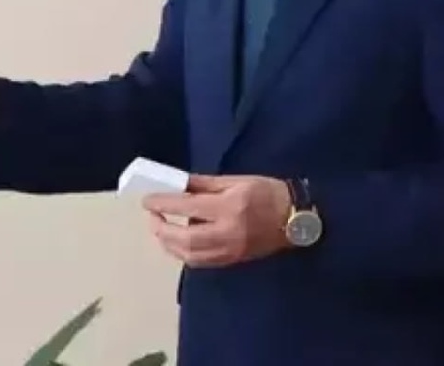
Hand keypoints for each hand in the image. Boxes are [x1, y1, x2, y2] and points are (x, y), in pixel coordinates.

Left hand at [142, 174, 291, 266]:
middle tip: (152, 217)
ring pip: (190, 255)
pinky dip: (184, 254)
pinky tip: (177, 244)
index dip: (163, 204)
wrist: (296, 219)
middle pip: (184, 238)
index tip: (147, 201)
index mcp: (228, 207)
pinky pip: (201, 262)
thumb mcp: (235, 180)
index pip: (187, 207)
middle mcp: (227, 233)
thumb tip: (177, 184)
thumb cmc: (267, 193)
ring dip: (169, 244)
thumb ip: (204, 183)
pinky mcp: (233, 260)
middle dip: (162, 229)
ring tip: (160, 230)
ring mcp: (230, 251)